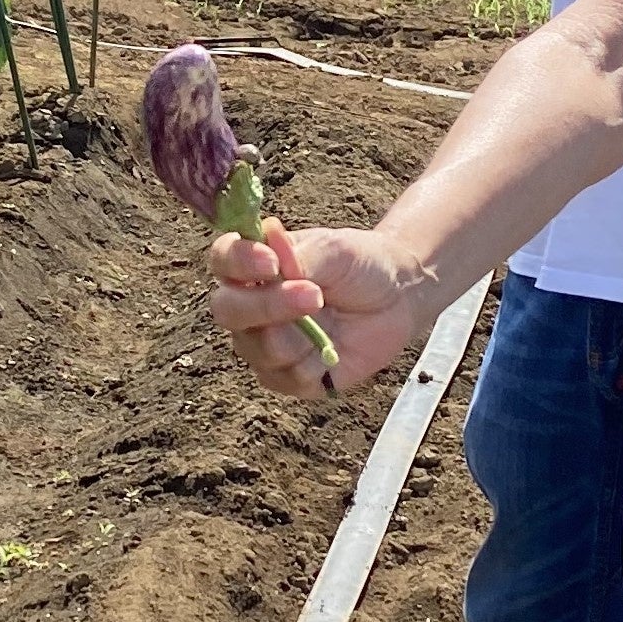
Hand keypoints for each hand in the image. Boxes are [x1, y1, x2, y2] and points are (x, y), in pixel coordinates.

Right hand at [207, 220, 433, 399]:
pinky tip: (333, 347)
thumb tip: (268, 243)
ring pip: (257, 349)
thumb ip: (300, 255)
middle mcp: (250, 306)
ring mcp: (265, 344)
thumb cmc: (360, 265)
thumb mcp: (335, 250)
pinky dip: (313, 362)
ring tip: (330, 315)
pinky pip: (286, 378)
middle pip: (227, 310)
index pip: (223, 259)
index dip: (238, 262)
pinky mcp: (288, 377)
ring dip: (297, 335)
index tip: (271, 262)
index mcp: (253, 266)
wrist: (399, 296)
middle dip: (266, 305)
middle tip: (313, 295)